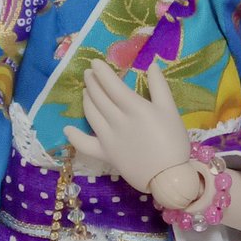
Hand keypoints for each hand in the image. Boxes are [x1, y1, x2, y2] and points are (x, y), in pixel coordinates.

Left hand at [64, 59, 189, 193]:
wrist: (169, 176)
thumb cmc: (173, 141)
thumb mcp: (170, 110)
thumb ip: (159, 87)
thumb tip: (152, 66)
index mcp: (134, 108)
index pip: (112, 85)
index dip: (101, 73)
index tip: (94, 63)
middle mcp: (117, 120)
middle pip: (99, 97)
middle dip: (92, 83)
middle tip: (88, 73)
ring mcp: (108, 138)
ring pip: (91, 114)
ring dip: (86, 100)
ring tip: (85, 91)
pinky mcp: (106, 154)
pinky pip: (85, 145)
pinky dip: (75, 137)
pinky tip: (68, 129)